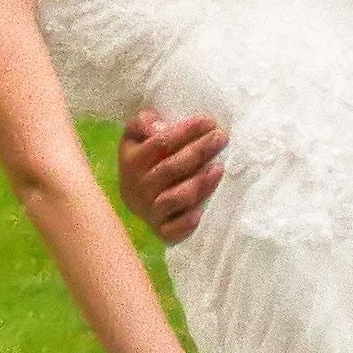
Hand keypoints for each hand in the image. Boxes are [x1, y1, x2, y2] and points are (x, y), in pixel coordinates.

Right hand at [119, 105, 226, 247]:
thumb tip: (155, 124)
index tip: (208, 121)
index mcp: (132, 162)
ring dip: (199, 183)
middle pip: (171, 168)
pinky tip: (202, 210)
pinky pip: (173, 230)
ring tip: (219, 167)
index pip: (159, 143)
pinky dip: (187, 222)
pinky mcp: (161, 231)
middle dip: (199, 151)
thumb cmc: (143, 162)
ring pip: (175, 198)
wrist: (133, 198)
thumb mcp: (135, 139)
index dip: (185, 131)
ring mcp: (149, 211)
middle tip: (221, 138)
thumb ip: (141, 124)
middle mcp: (139, 187)